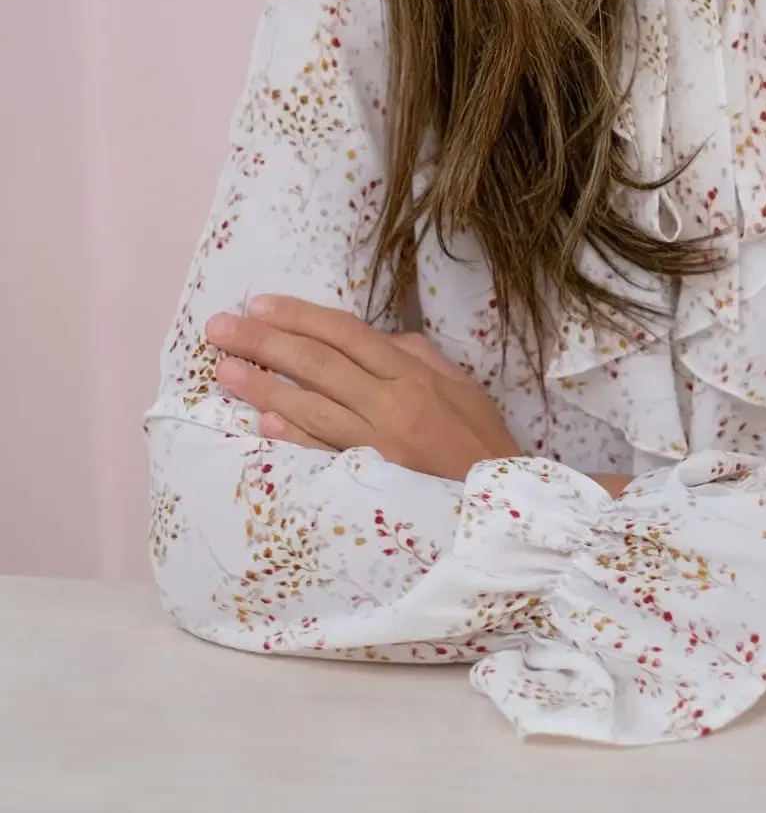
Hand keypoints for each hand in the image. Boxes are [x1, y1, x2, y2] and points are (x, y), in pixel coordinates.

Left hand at [205, 296, 519, 480]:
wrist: (499, 509)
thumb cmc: (483, 443)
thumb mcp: (463, 388)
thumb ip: (420, 358)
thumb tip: (382, 339)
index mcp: (413, 375)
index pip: (347, 334)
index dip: (301, 316)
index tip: (260, 303)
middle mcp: (392, 403)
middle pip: (318, 363)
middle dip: (265, 342)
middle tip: (220, 328)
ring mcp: (378, 444)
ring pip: (311, 406)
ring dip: (263, 387)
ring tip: (224, 370)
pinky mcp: (371, 481)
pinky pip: (324, 453)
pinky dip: (293, 437)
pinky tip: (261, 424)